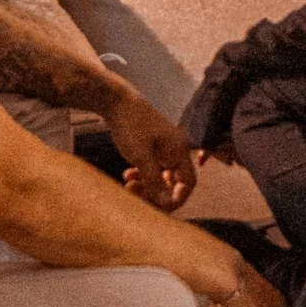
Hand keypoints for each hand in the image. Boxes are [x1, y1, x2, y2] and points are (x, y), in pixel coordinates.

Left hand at [104, 86, 196, 208]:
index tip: (159, 205)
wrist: (116, 101)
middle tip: (136, 194)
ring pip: (161, 177)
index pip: (188, 183)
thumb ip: (154, 181)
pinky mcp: (153, 146)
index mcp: (179, 150)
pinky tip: (128, 175)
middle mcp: (176, 149)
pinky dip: (142, 176)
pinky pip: (153, 169)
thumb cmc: (131, 125)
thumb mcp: (141, 157)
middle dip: (156, 193)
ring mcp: (165, 148)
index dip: (177, 197)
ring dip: (147, 186)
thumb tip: (166, 203)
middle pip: (174, 183)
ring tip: (128, 186)